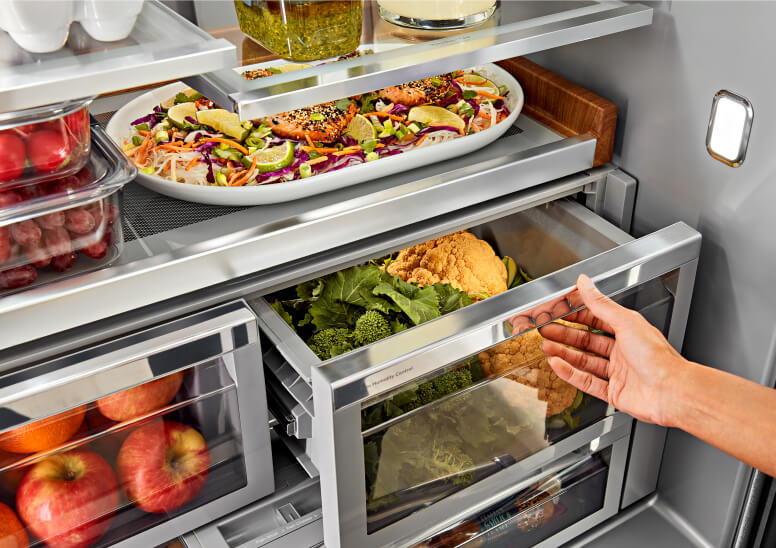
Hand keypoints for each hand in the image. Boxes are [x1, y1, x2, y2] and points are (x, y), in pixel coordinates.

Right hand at [534, 274, 687, 426]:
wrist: (672, 392)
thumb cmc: (658, 358)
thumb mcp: (625, 322)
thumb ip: (601, 304)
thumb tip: (585, 283)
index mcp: (629, 332)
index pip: (596, 319)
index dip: (576, 314)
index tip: (559, 310)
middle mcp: (623, 352)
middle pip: (586, 341)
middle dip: (564, 334)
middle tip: (545, 328)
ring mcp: (618, 373)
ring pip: (583, 361)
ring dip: (563, 353)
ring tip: (545, 346)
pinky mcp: (613, 392)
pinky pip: (586, 381)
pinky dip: (569, 373)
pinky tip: (557, 365)